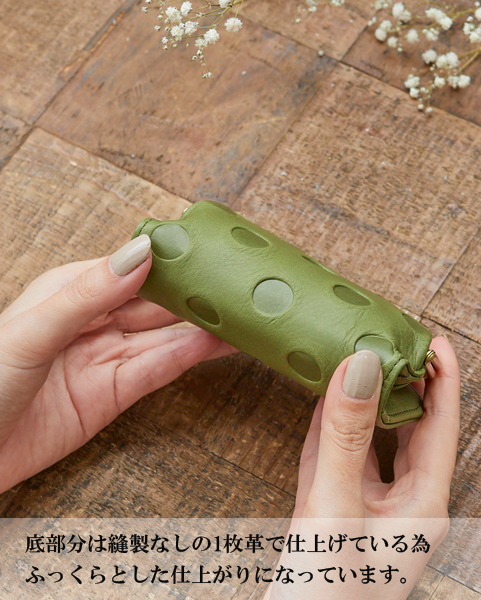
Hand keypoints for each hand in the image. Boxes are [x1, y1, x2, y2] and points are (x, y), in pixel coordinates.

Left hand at [0, 236, 236, 493]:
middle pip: (154, 303)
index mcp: (70, 290)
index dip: (170, 261)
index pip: (131, 269)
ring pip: (164, 336)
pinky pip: (159, 369)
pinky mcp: (115, 394)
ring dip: (201, 327)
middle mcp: (93, 321)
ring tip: (241, 314)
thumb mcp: (33, 328)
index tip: (207, 252)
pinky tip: (218, 344)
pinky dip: (189, 356)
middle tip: (237, 284)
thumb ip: (89, 292)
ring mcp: (107, 358)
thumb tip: (140, 252)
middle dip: (193, 294)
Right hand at [266, 336, 459, 598]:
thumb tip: (360, 367)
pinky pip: (336, 454)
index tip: (436, 340)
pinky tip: (324, 397)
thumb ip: (346, 438)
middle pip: (410, 429)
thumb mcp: (336, 506)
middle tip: (393, 340)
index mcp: (424, 505)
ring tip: (359, 358)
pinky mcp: (334, 507)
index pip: (441, 428)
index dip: (444, 382)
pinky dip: (330, 423)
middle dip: (405, 384)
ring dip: (365, 400)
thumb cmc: (327, 591)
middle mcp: (402, 502)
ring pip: (371, 439)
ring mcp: (366, 505)